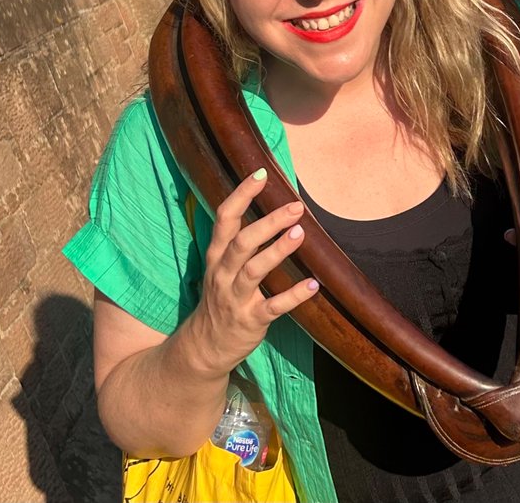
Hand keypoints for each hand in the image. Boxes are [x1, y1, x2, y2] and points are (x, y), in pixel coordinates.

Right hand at [184, 169, 318, 375]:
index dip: (241, 194)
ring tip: (301, 233)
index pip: (224, 218)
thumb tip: (272, 205)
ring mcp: (235, 298)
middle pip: (242, 242)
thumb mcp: (221, 265)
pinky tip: (314, 285)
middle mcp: (223, 273)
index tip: (261, 173)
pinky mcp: (250, 320)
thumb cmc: (222, 296)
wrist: (205, 347)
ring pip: (254, 270)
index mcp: (217, 255)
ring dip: (278, 251)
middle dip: (268, 222)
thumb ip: (241, 238)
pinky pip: (273, 307)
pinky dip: (294, 296)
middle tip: (296, 206)